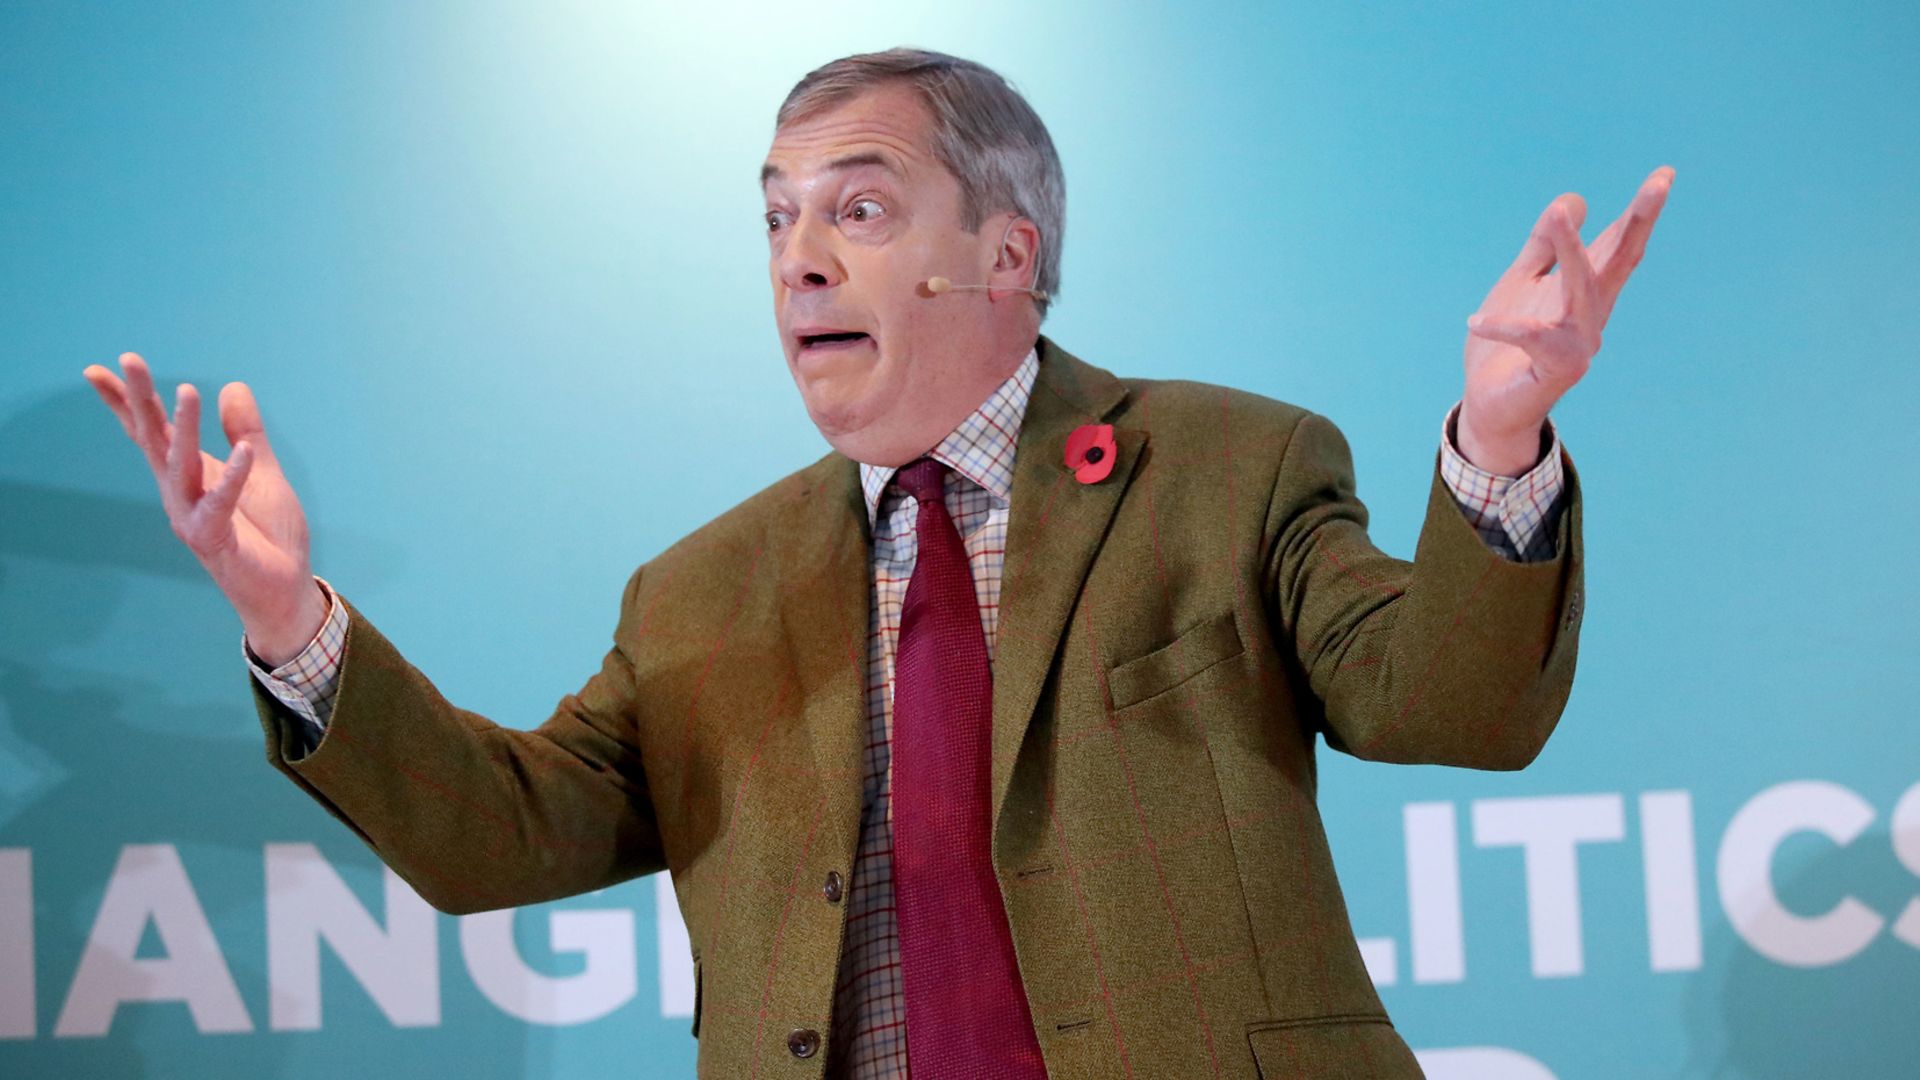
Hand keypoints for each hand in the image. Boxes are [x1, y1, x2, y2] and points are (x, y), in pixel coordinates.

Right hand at [83, 353, 326, 665]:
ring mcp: (192, 516)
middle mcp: (181, 492)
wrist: (284, 588)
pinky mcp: (213, 539)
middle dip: (141, 400)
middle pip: (155, 439)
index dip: (126, 401)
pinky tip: (245, 451)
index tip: (97, 370)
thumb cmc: (268, 533)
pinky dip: (234, 477)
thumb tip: (234, 386)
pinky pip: (221, 503)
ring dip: (185, 428)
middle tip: (129, 359)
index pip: (151, 432)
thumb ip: (246, 431)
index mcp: (190, 474)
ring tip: (187, 389)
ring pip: (181, 466)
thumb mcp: (263, 470)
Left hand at [1458, 166, 1675, 474]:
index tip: (1664, 174)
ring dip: (1571, 250)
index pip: (1616, 248)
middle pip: (1619, 263)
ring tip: (1559, 214)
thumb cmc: (1508, 347)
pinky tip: (1477, 320)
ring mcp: (1577, 345)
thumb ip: (1544, 246)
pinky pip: (1530, 338)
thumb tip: (1573, 200)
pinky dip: (1503, 326)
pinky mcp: (1554, 371)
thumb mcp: (1521, 284)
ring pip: (1580, 291)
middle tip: (1660, 182)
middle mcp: (1590, 316)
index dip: (1639, 213)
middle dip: (1638, 222)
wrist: (1490, 406)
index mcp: (1586, 294)